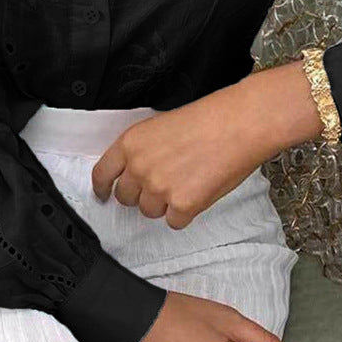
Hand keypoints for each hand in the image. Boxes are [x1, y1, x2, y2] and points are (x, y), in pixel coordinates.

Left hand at [91, 60, 321, 228]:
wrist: (239, 124)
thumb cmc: (207, 119)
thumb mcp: (160, 125)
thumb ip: (142, 149)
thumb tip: (135, 171)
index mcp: (130, 143)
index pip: (102, 174)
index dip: (102, 188)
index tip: (104, 194)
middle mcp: (139, 168)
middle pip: (125, 198)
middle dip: (140, 195)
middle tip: (160, 185)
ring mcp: (159, 189)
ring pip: (150, 212)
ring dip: (164, 204)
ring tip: (186, 181)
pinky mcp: (183, 206)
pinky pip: (174, 222)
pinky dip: (185, 213)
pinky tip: (198, 191)